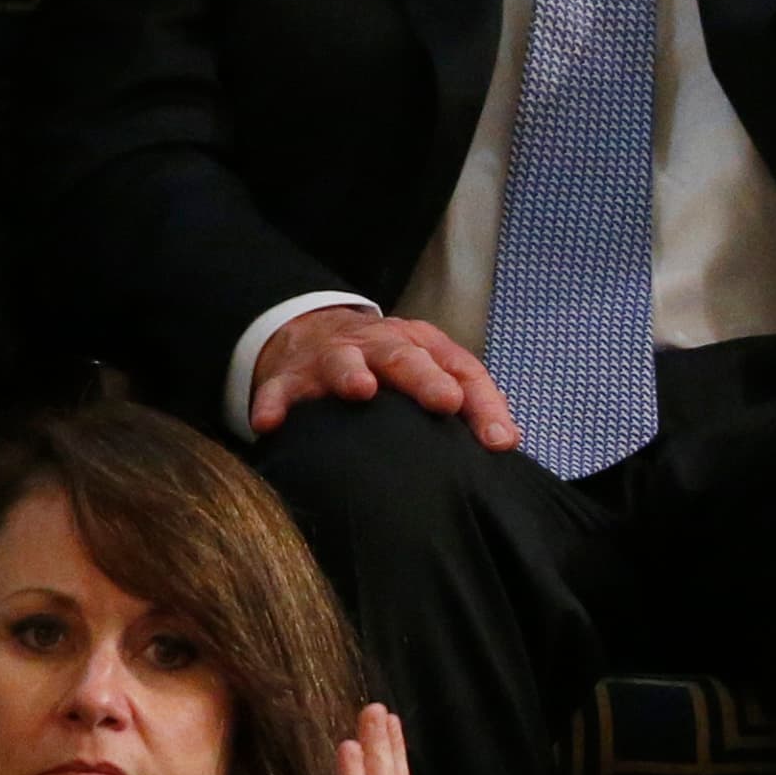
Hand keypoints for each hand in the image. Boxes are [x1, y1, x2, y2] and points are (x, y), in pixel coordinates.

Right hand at [249, 307, 518, 449]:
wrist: (313, 333)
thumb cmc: (387, 365)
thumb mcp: (430, 372)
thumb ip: (470, 403)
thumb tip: (506, 441)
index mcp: (423, 347)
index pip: (462, 370)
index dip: (484, 404)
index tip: (498, 441)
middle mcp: (379, 346)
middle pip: (406, 357)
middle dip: (425, 378)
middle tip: (444, 400)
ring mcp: (332, 357)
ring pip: (342, 360)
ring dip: (350, 373)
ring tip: (360, 390)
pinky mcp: (290, 375)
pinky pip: (280, 389)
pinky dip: (273, 403)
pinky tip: (268, 423)